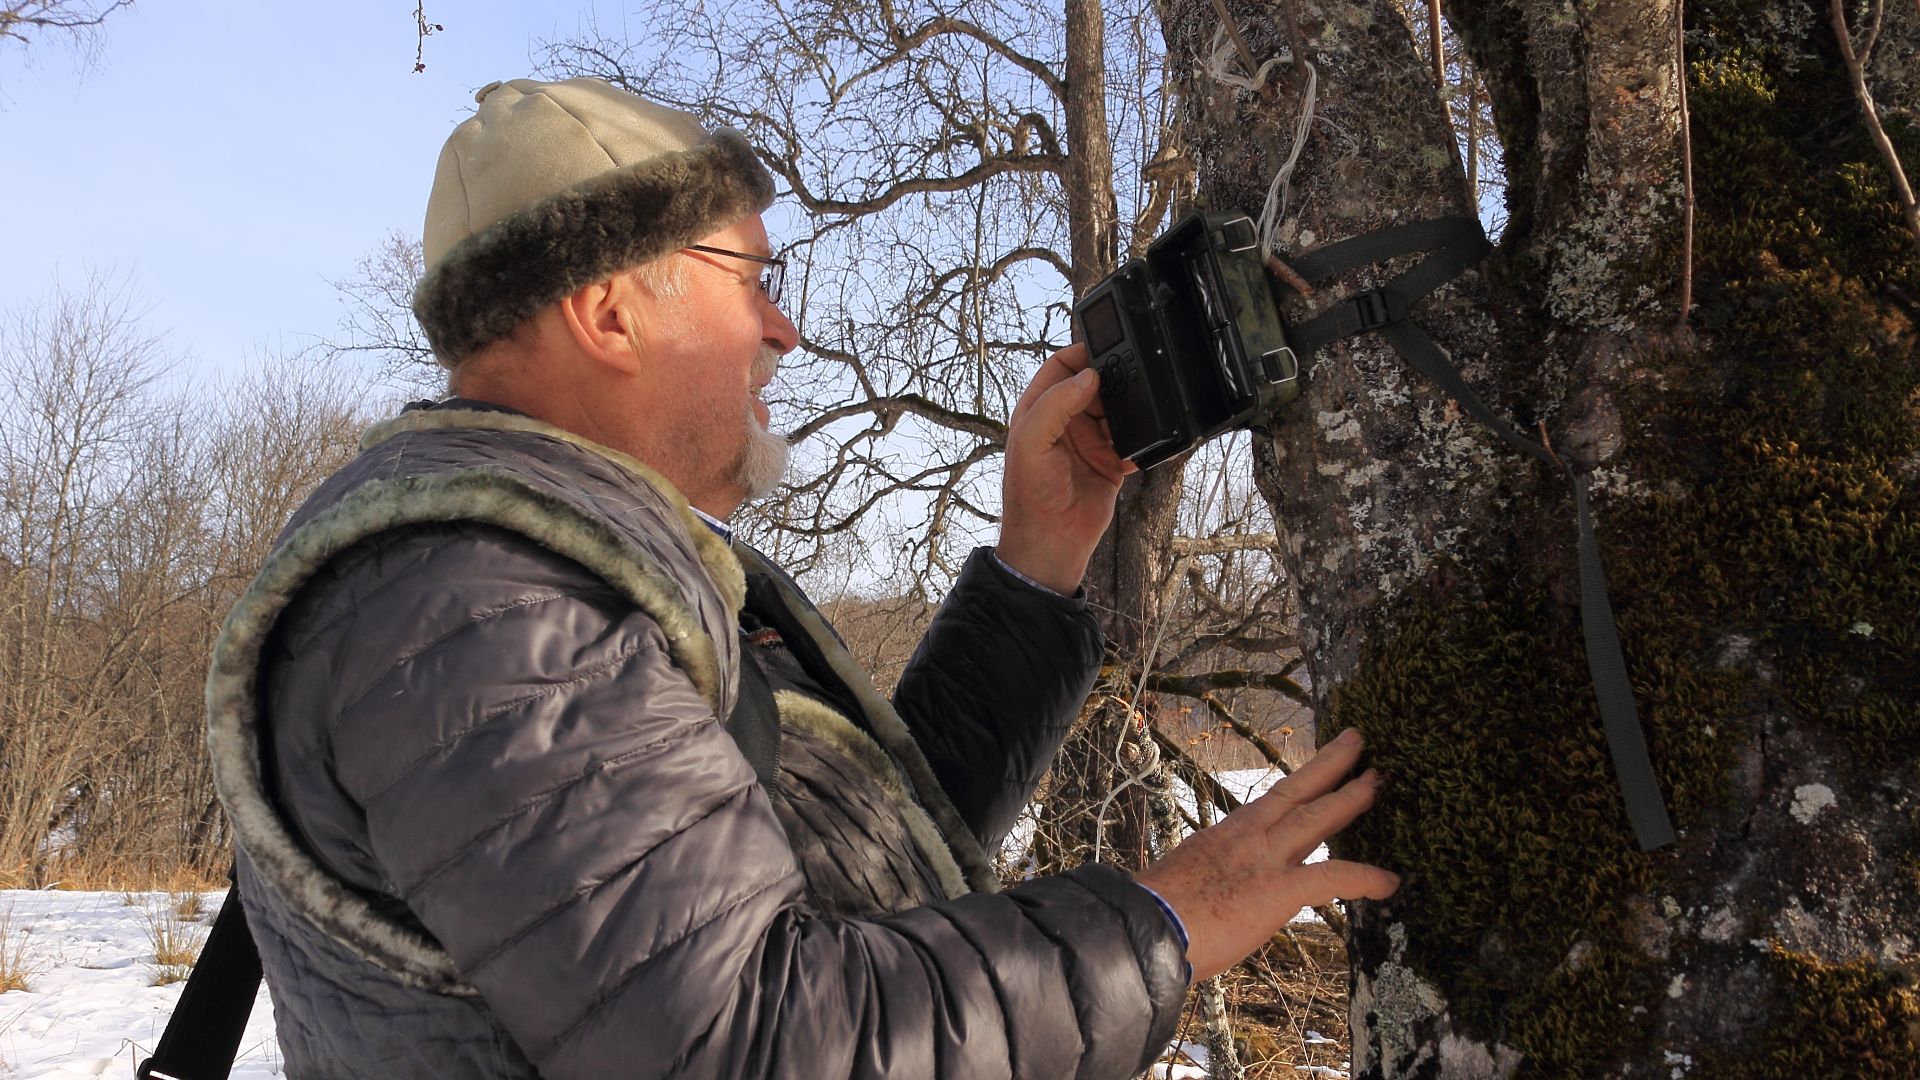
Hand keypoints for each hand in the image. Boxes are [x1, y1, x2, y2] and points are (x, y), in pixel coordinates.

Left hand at [996, 343, 1136, 592]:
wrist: (1052, 543)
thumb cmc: (1030, 495)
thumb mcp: (1031, 441)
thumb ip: (1055, 404)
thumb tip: (1088, 377)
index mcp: (1039, 411)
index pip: (1060, 367)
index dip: (1081, 354)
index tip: (1105, 346)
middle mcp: (1065, 423)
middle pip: (1094, 385)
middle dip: (1113, 379)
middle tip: (1132, 374)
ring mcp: (1089, 443)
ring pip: (1116, 410)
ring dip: (1129, 407)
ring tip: (1139, 407)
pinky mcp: (1110, 463)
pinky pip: (1132, 440)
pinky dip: (1141, 437)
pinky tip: (1144, 437)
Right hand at [1134, 728, 1399, 982]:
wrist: (1146, 930)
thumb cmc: (1156, 913)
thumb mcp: (1186, 880)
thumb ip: (1213, 877)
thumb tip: (1218, 889)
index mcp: (1226, 834)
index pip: (1271, 800)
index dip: (1298, 782)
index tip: (1317, 766)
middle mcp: (1249, 836)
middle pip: (1296, 788)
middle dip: (1329, 764)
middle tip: (1357, 742)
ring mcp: (1265, 859)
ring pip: (1317, 816)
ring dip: (1350, 798)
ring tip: (1377, 781)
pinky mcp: (1278, 889)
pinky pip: (1332, 876)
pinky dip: (1364, 877)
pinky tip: (1389, 882)